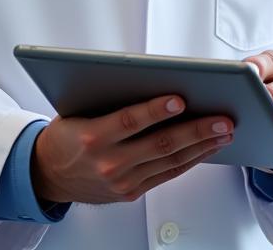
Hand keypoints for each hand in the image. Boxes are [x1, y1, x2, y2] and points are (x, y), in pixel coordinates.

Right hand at [31, 94, 233, 203]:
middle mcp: (108, 163)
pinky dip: (190, 160)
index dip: (155, 110)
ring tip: (225, 130)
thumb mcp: (79, 109)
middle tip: (222, 118)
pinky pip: (167, 174)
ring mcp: (121, 182)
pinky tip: (208, 147)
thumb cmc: (68, 133)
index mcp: (92, 137)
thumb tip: (153, 79)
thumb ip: (112, 100)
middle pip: (159, 144)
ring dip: (201, 146)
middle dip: (196, 130)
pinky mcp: (130, 193)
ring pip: (169, 161)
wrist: (47, 175)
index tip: (180, 97)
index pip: (129, 121)